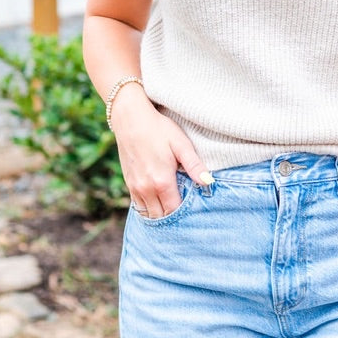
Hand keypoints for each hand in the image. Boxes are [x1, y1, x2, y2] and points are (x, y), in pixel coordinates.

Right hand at [110, 87, 212, 217]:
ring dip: (160, 215)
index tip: (196, 213)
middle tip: (187, 216)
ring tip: (174, 212)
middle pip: (161, 217)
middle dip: (173, 219)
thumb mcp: (181, 144)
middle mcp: (146, 189)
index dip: (186, 215)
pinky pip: (139, 206)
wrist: (130, 119)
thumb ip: (195, 165)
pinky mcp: (129, 184)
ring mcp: (135, 188)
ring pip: (148, 214)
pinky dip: (149, 209)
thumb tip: (209, 182)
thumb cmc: (159, 129)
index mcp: (162, 182)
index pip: (175, 211)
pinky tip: (160, 204)